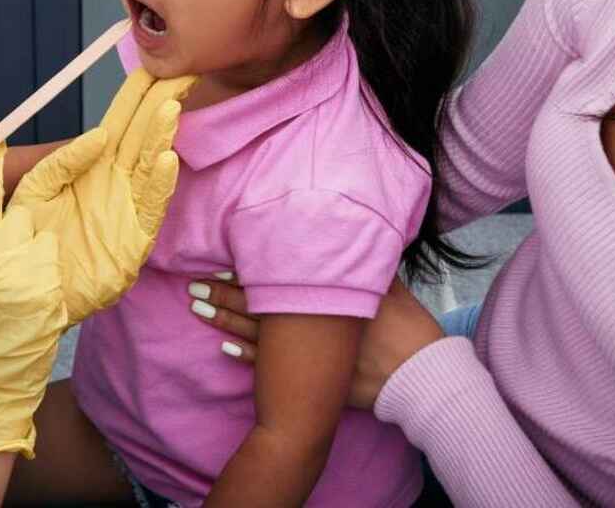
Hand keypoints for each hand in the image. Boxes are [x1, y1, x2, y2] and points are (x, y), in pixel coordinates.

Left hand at [7, 68, 196, 324]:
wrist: (19, 305)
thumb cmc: (22, 250)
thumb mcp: (24, 194)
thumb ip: (49, 163)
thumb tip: (76, 133)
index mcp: (90, 168)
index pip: (120, 121)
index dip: (136, 95)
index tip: (154, 66)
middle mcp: (114, 184)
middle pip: (142, 135)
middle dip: (160, 103)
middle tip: (180, 71)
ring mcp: (126, 212)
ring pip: (148, 165)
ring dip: (160, 137)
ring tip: (170, 107)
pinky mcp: (131, 244)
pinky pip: (148, 210)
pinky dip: (158, 186)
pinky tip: (165, 162)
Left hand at [189, 275, 443, 409]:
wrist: (420, 376)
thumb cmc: (407, 326)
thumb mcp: (387, 284)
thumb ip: (364, 261)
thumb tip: (354, 234)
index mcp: (324, 295)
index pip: (276, 279)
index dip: (246, 270)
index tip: (219, 260)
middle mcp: (309, 322)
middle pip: (258, 304)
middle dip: (225, 293)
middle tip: (194, 283)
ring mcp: (306, 354)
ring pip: (256, 335)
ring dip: (227, 320)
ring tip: (199, 309)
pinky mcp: (309, 380)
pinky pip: (269, 367)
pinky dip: (245, 356)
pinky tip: (224, 347)